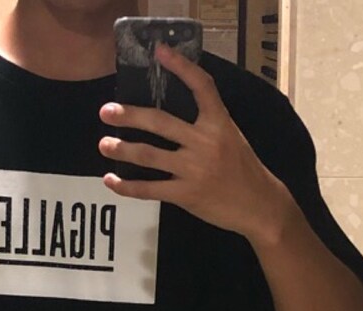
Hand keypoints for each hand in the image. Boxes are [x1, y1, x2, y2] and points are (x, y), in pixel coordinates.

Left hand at [98, 43, 290, 244]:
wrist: (258, 205)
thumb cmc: (242, 169)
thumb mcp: (231, 136)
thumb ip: (207, 122)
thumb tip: (173, 112)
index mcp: (218, 122)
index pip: (200, 86)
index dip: (180, 66)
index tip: (159, 51)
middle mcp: (204, 142)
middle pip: (160, 122)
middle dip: (129, 116)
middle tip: (107, 111)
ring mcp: (193, 169)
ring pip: (149, 156)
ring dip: (122, 149)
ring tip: (104, 144)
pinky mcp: (185, 194)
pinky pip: (150, 189)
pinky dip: (127, 186)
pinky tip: (112, 180)